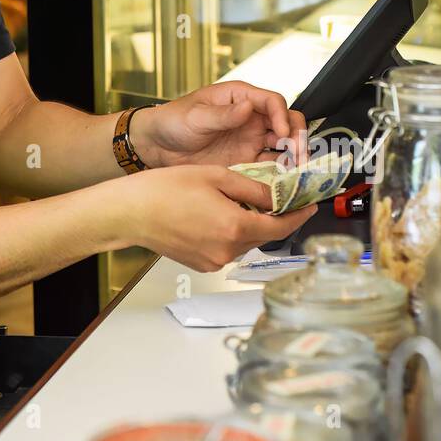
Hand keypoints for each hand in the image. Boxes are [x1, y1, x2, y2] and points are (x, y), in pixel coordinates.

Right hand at [124, 164, 316, 271]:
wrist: (130, 212)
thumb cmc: (164, 190)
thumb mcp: (215, 176)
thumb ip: (252, 189)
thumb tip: (277, 197)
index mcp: (235, 227)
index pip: (281, 227)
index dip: (299, 215)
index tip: (310, 206)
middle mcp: (228, 250)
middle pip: (263, 234)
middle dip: (268, 215)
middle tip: (268, 194)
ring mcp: (214, 260)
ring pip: (244, 240)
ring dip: (246, 223)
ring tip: (230, 200)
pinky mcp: (202, 264)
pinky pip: (226, 247)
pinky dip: (228, 232)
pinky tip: (212, 213)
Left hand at [131, 83, 306, 170]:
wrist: (156, 147)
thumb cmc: (172, 121)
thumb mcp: (195, 116)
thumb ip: (222, 114)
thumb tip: (248, 108)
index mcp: (240, 97)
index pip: (272, 101)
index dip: (282, 116)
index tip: (282, 133)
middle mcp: (250, 118)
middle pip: (286, 123)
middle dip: (298, 137)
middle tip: (300, 155)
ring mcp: (250, 140)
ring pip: (283, 146)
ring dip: (294, 157)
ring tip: (297, 172)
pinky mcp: (246, 161)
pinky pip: (270, 166)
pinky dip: (281, 174)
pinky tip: (284, 183)